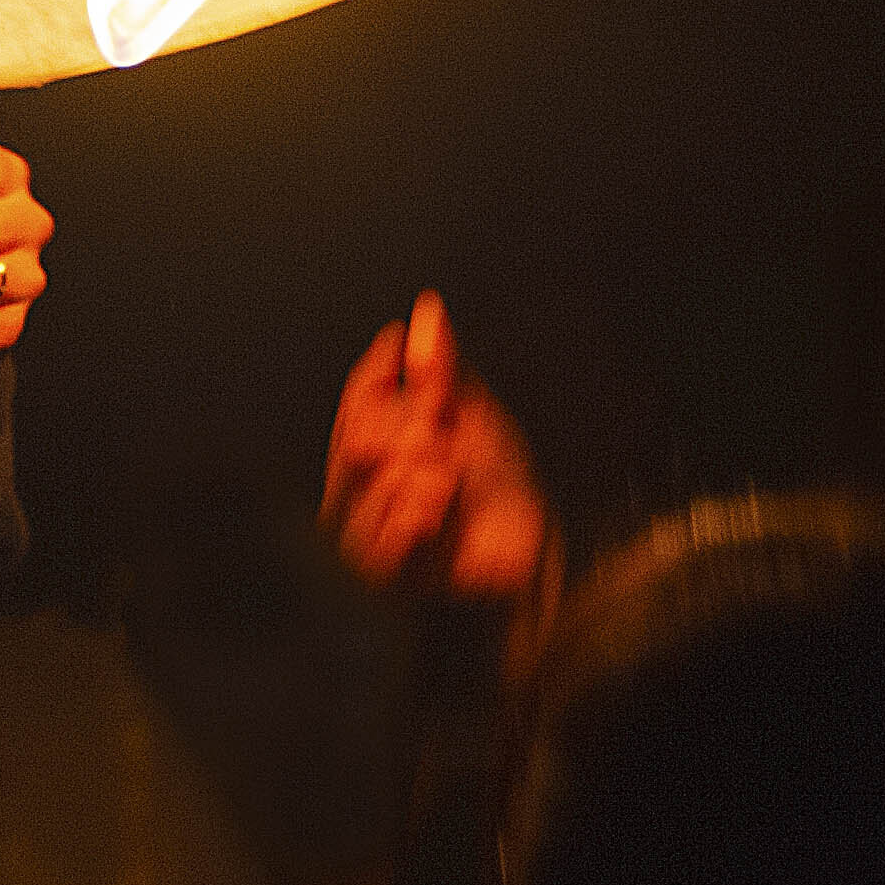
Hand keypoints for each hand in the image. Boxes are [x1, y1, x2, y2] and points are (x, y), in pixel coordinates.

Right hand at [324, 291, 558, 610]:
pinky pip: (399, 525)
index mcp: (370, 453)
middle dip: (417, 424)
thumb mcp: (469, 411)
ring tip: (452, 479)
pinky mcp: (391, 574)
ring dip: (431, 472)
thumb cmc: (497, 482)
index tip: (396, 343)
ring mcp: (369, 537)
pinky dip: (429, 508)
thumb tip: (428, 310)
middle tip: (447, 432)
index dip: (376, 371)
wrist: (528, 544)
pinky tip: (442, 502)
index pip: (355, 402)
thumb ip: (440, 365)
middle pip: (363, 435)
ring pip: (385, 478)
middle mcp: (357, 495)